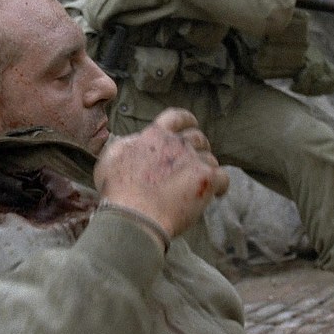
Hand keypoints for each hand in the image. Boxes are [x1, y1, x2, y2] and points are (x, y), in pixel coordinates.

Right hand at [94, 108, 228, 237]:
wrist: (133, 216)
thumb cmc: (117, 191)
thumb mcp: (111, 157)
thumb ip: (128, 143)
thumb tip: (137, 140)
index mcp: (155, 135)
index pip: (176, 117)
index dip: (186, 119)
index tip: (191, 124)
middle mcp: (177, 143)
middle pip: (197, 137)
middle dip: (199, 145)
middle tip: (196, 158)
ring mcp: (193, 161)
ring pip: (210, 158)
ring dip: (207, 167)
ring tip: (200, 181)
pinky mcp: (205, 181)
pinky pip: (222, 178)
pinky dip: (221, 185)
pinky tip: (218, 193)